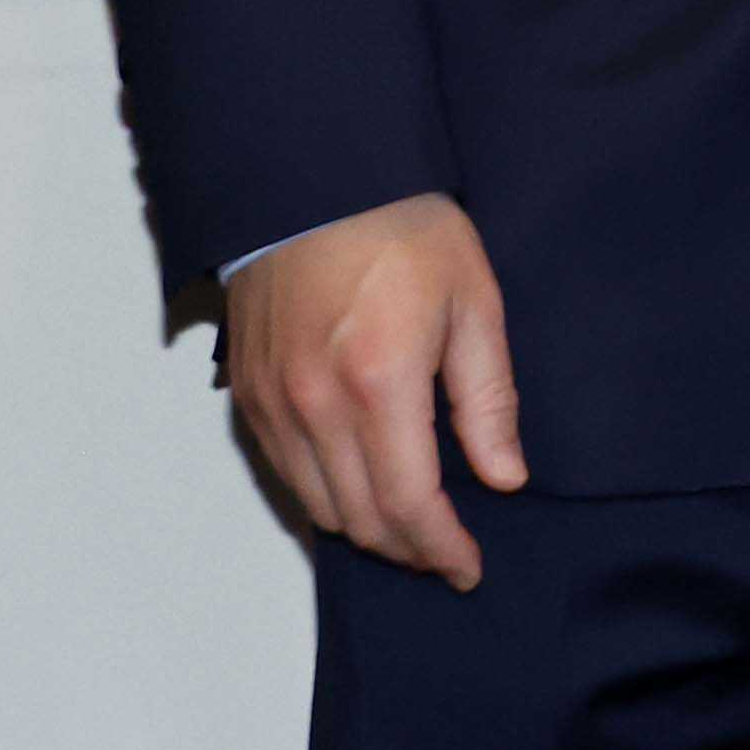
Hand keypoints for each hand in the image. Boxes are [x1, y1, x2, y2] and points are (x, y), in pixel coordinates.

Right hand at [225, 196, 525, 587]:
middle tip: (446, 552)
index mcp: (379, 383)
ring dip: (365, 529)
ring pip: (315, 506)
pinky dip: (323, 495)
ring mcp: (272, 403)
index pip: (409, 505)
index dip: (441, 549)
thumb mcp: (473, 302)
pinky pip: (283, 473)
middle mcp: (314, 405)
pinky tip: (358, 486)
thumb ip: (488, 399)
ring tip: (410, 526)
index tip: (468, 567)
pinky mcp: (246, 394)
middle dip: (408, 549)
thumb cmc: (404, 231)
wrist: (315, 182)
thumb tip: (503, 477)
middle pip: (359, 519)